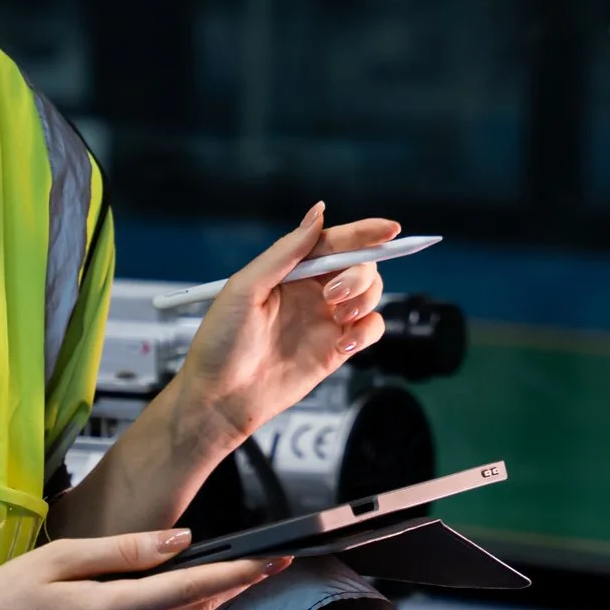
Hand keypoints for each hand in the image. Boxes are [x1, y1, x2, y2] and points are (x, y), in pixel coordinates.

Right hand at [0, 529, 286, 609]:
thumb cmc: (2, 600)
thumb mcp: (59, 559)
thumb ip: (123, 550)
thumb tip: (180, 541)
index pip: (189, 588)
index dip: (236, 574)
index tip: (272, 560)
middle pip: (193, 609)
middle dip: (237, 586)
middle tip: (274, 563)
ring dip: (212, 601)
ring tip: (245, 577)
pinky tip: (190, 597)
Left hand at [179, 203, 396, 444]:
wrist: (220, 397)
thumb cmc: (221, 342)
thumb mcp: (246, 287)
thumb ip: (286, 252)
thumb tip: (318, 212)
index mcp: (290, 271)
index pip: (334, 242)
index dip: (364, 233)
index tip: (390, 229)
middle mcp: (312, 291)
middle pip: (359, 265)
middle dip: (358, 274)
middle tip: (333, 295)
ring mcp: (326, 320)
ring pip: (370, 294)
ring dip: (364, 299)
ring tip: (337, 318)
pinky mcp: (336, 350)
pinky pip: (371, 329)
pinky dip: (369, 330)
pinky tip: (346, 342)